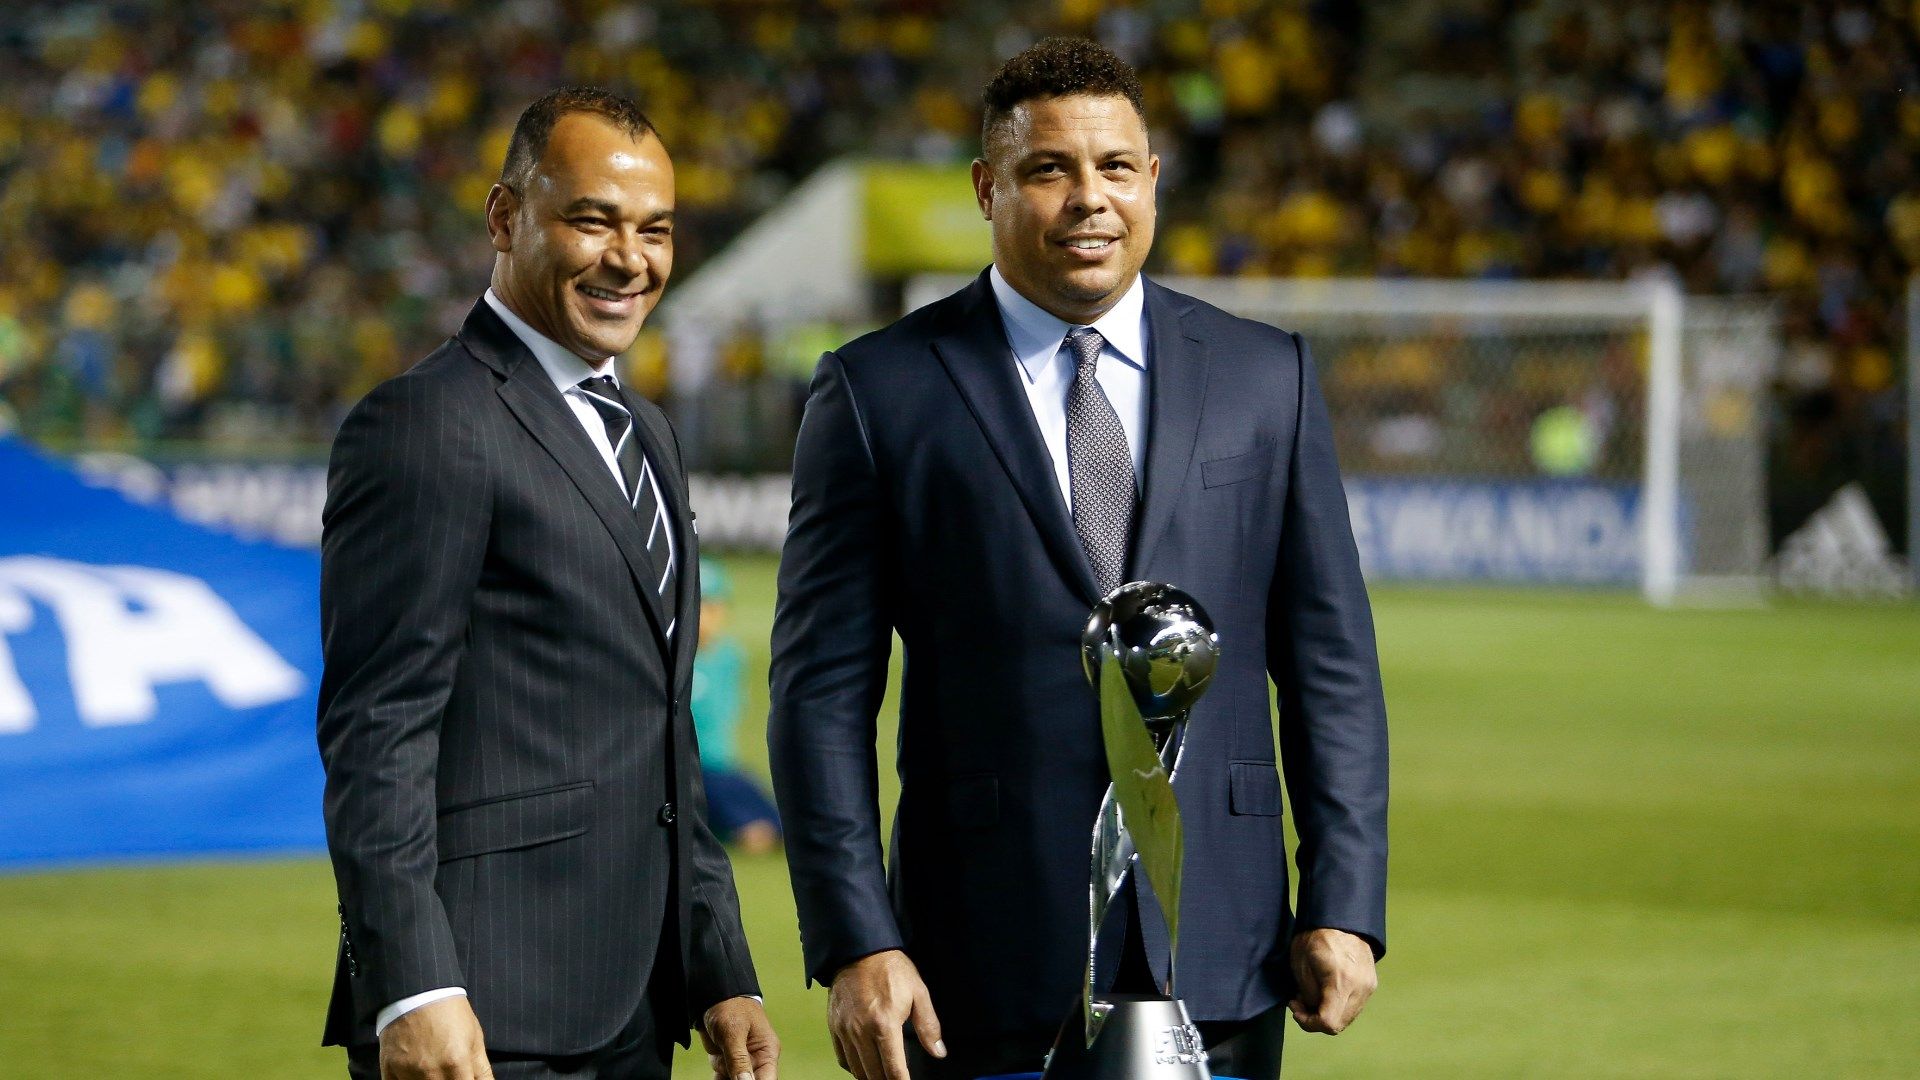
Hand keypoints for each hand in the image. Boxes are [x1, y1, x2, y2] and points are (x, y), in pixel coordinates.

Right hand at [379, 995, 491, 1078]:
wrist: (417, 992)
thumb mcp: (474, 1039)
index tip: (464, 1078)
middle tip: (450, 1072)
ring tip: (433, 1069)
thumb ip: (482, 1072)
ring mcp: (407, 1072)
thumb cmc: (450, 1014)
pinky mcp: (389, 1070)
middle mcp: (430, 1072)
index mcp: (456, 1063)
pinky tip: (415, 1073)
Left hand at [701, 995, 778, 1079]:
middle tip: (727, 1072)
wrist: (713, 996)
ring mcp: (740, 1062)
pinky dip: (719, 1078)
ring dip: (726, 1078)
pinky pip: (723, 1078)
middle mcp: (756, 1060)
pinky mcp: (726, 1062)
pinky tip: (717, 1067)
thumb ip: (739, 1059)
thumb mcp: (733, 1032)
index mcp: (767, 1052)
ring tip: (721, 1065)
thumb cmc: (730, 1007)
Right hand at [827, 949, 945, 1079]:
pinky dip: (854, 1067)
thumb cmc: (891, 969)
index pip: (894, 1069)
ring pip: (857, 1070)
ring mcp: (845, 1030)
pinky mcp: (834, 1026)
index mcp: (884, 1024)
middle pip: (874, 1075)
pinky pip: (842, 1058)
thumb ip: (929, 1026)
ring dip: (871, 1078)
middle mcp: (861, 1031)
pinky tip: (865, 1066)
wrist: (858, 949)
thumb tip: (939, 1052)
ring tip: (883, 1077)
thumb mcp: (918, 992)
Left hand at [1287, 927, 1377, 1034]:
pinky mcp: (1371, 985)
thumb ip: (1308, 994)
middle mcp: (1360, 988)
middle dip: (1316, 1019)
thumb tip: (1312, 1010)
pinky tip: (1325, 991)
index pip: (1329, 1022)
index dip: (1308, 1023)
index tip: (1296, 1008)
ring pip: (1346, 1018)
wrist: (1341, 918)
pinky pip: (1353, 1007)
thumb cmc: (1316, 936)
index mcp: (1342, 980)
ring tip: (1311, 994)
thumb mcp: (1301, 964)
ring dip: (1327, 1013)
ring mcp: (1369, 987)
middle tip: (1300, 1002)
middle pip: (1338, 1024)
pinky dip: (1337, 1006)